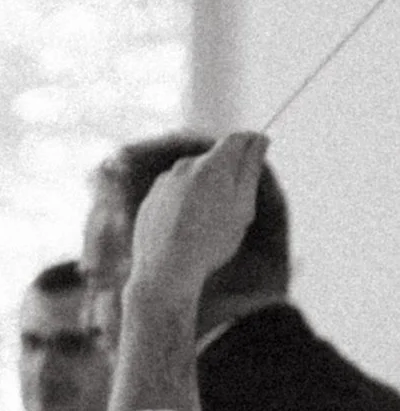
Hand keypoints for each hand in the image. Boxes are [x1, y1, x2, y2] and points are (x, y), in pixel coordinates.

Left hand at [128, 130, 269, 308]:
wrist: (165, 272)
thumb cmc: (210, 242)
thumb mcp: (242, 206)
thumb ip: (251, 169)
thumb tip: (260, 139)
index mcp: (213, 164)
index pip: (238, 138)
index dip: (252, 142)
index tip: (259, 150)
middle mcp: (185, 165)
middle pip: (215, 158)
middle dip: (227, 173)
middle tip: (233, 207)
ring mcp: (164, 182)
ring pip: (193, 176)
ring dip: (204, 189)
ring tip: (205, 224)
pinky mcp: (150, 199)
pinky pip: (174, 193)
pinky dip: (183, 203)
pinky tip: (184, 229)